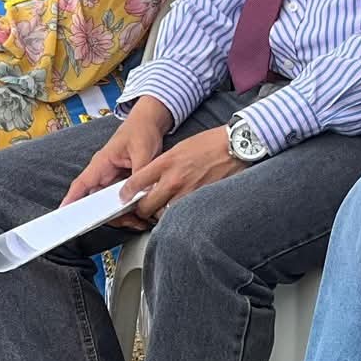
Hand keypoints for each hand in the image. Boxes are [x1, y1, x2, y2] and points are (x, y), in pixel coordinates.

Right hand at [61, 100, 172, 211]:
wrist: (151, 121)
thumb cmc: (141, 130)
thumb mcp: (143, 150)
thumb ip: (140, 172)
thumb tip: (141, 192)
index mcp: (101, 163)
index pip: (81, 184)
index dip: (71, 201)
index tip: (63, 215)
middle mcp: (104, 173)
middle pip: (97, 202)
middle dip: (109, 216)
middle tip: (128, 222)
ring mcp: (113, 179)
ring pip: (110, 204)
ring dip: (123, 215)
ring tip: (139, 221)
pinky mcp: (124, 182)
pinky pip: (122, 200)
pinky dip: (131, 209)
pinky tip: (143, 214)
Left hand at [125, 127, 242, 223]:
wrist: (236, 146)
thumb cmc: (210, 144)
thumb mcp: (179, 148)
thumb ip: (163, 165)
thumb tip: (150, 181)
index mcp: (166, 163)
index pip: (136, 183)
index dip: (126, 194)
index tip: (124, 197)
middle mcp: (174, 179)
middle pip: (146, 206)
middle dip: (142, 210)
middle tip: (143, 209)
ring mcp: (187, 192)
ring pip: (162, 215)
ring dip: (160, 215)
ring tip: (162, 211)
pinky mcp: (200, 200)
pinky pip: (182, 215)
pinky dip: (178, 216)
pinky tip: (179, 212)